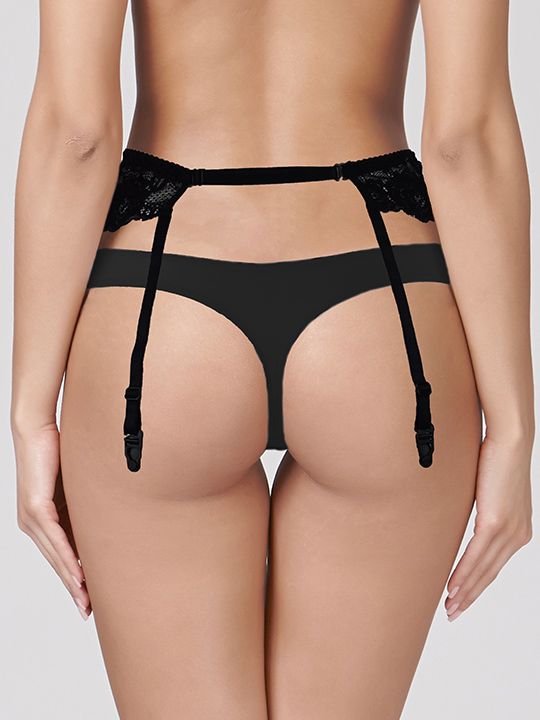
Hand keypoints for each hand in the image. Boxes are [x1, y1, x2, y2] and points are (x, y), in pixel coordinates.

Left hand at [12, 421, 91, 619]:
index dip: (73, 578)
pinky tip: (77, 574)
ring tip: (86, 601)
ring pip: (55, 556)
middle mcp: (32, 523)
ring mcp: (32, 518)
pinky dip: (67, 559)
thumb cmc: (57, 451)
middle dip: (73, 589)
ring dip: (71, 580)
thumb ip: (86, 504)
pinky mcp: (35, 508)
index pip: (60, 555)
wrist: (37, 428)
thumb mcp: (76, 485)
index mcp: (41, 520)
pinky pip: (55, 539)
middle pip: (56, 562)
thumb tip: (107, 516)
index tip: (88, 598)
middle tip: (88, 611)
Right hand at [444, 432, 533, 620]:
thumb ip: (482, 509)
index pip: (495, 566)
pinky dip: (463, 574)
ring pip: (483, 570)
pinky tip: (452, 587)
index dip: (478, 585)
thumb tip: (462, 515)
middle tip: (452, 613)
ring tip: (449, 606)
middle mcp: (517, 535)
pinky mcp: (495, 522)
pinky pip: (476, 555)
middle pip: (489, 574)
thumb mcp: (490, 491)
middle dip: (470, 596)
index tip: (462, 599)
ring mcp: (508, 531)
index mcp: (519, 531)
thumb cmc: (497, 458)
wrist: (511, 440)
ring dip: (464, 591)